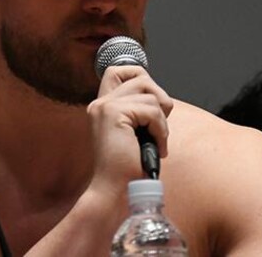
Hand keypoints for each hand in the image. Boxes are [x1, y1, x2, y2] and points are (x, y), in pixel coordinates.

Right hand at [86, 65, 172, 194]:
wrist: (116, 191)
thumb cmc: (128, 168)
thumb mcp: (134, 132)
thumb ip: (138, 110)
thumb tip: (161, 96)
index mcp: (102, 106)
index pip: (118, 70)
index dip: (139, 76)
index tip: (151, 105)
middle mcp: (100, 102)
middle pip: (141, 76)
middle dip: (159, 98)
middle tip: (157, 125)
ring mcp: (105, 106)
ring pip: (151, 94)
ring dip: (162, 120)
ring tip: (156, 141)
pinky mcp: (113, 114)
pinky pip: (152, 110)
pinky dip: (161, 130)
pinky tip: (156, 147)